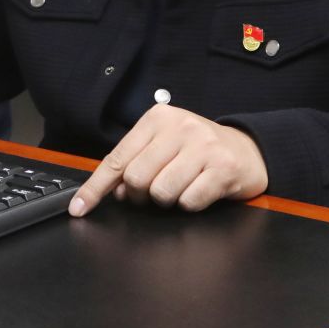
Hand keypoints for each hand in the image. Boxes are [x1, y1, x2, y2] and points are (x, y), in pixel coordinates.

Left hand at [67, 104, 267, 217]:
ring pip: (161, 192)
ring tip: (182, 186)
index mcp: (158, 118)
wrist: (249, 149)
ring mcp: (203, 146)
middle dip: (141, 195)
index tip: (79, 209)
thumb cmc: (198, 150)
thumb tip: (116, 192)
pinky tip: (200, 190)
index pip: (117, 158)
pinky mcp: (223, 168)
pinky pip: (189, 202)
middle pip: (137, 178)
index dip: (95, 188)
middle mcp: (180, 126)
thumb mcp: (164, 146)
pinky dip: (190, 204)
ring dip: (168, 200)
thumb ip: (136, 163)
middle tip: (156, 191)